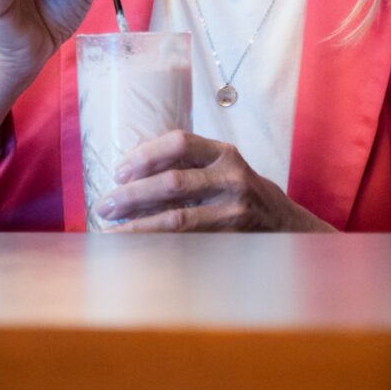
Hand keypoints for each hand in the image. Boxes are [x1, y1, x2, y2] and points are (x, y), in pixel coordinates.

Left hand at [98, 130, 335, 231]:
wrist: (286, 225)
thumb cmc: (238, 193)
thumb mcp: (220, 169)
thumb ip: (186, 165)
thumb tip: (125, 177)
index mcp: (223, 153)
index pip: (178, 141)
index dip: (144, 154)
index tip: (118, 171)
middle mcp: (232, 177)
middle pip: (172, 182)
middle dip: (132, 195)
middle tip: (104, 205)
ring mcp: (235, 209)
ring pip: (178, 218)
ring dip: (138, 225)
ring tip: (111, 230)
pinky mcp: (233, 237)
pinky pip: (188, 241)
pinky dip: (158, 244)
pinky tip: (136, 247)